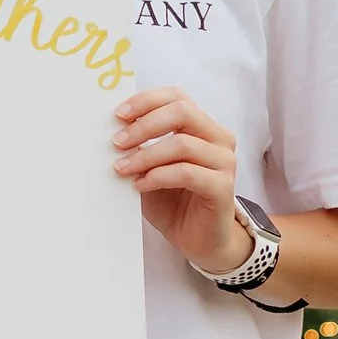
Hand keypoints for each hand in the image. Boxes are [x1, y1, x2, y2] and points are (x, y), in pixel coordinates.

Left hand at [112, 86, 251, 276]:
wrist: (199, 241)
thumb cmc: (174, 202)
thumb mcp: (150, 169)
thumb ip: (139, 149)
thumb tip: (113, 132)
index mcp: (203, 127)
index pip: (177, 97)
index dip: (146, 101)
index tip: (118, 114)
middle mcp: (219, 139)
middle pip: (182, 112)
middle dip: (144, 124)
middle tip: (117, 141)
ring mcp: (224, 162)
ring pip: (183, 143)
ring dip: (146, 155)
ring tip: (122, 168)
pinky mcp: (222, 187)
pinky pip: (187, 173)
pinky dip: (158, 176)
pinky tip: (141, 185)